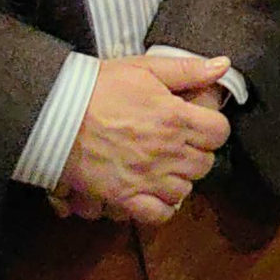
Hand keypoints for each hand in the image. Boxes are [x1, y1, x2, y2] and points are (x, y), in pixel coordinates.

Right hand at [54, 54, 232, 225]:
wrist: (56, 114)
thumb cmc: (100, 87)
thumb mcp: (145, 67)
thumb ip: (187, 69)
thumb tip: (223, 65)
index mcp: (176, 117)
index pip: (219, 133)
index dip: (213, 128)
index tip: (200, 124)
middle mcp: (167, 151)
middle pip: (204, 164)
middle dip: (198, 154)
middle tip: (181, 145)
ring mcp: (146, 177)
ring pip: (184, 190)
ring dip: (180, 180)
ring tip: (165, 167)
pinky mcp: (123, 197)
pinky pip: (157, 214)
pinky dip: (160, 207)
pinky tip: (153, 193)